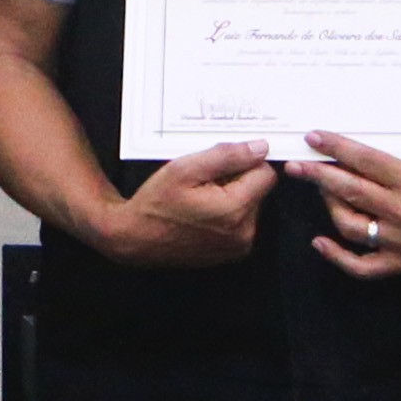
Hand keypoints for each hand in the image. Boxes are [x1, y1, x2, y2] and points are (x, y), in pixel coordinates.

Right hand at [101, 139, 275, 267]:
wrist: (134, 238)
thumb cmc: (155, 204)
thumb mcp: (186, 169)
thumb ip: (227, 156)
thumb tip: (260, 147)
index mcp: (235, 210)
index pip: (265, 174)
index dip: (245, 163)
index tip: (220, 165)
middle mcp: (244, 232)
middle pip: (258, 191)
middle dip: (236, 180)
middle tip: (203, 182)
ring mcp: (238, 246)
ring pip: (249, 206)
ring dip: (231, 197)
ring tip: (199, 198)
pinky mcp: (231, 253)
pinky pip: (240, 223)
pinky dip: (226, 214)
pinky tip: (201, 213)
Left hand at [291, 132, 400, 277]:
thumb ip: (399, 153)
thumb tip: (356, 140)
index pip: (364, 160)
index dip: (335, 148)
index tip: (313, 138)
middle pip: (349, 191)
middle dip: (318, 175)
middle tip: (297, 164)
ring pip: (350, 225)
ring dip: (329, 206)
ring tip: (320, 191)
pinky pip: (363, 267)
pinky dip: (338, 257)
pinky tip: (320, 242)